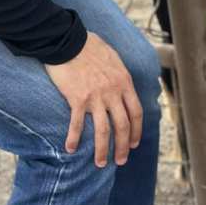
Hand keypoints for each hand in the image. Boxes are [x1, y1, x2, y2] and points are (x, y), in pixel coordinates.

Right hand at [45, 31, 142, 167]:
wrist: (69, 41)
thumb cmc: (90, 46)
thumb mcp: (114, 58)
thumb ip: (119, 76)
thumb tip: (122, 85)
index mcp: (124, 82)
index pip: (136, 112)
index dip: (136, 131)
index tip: (134, 143)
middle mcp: (113, 92)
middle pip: (123, 126)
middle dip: (123, 147)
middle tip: (120, 161)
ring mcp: (96, 97)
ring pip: (103, 130)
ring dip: (102, 150)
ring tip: (100, 164)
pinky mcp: (77, 99)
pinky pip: (76, 124)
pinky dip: (73, 139)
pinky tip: (70, 149)